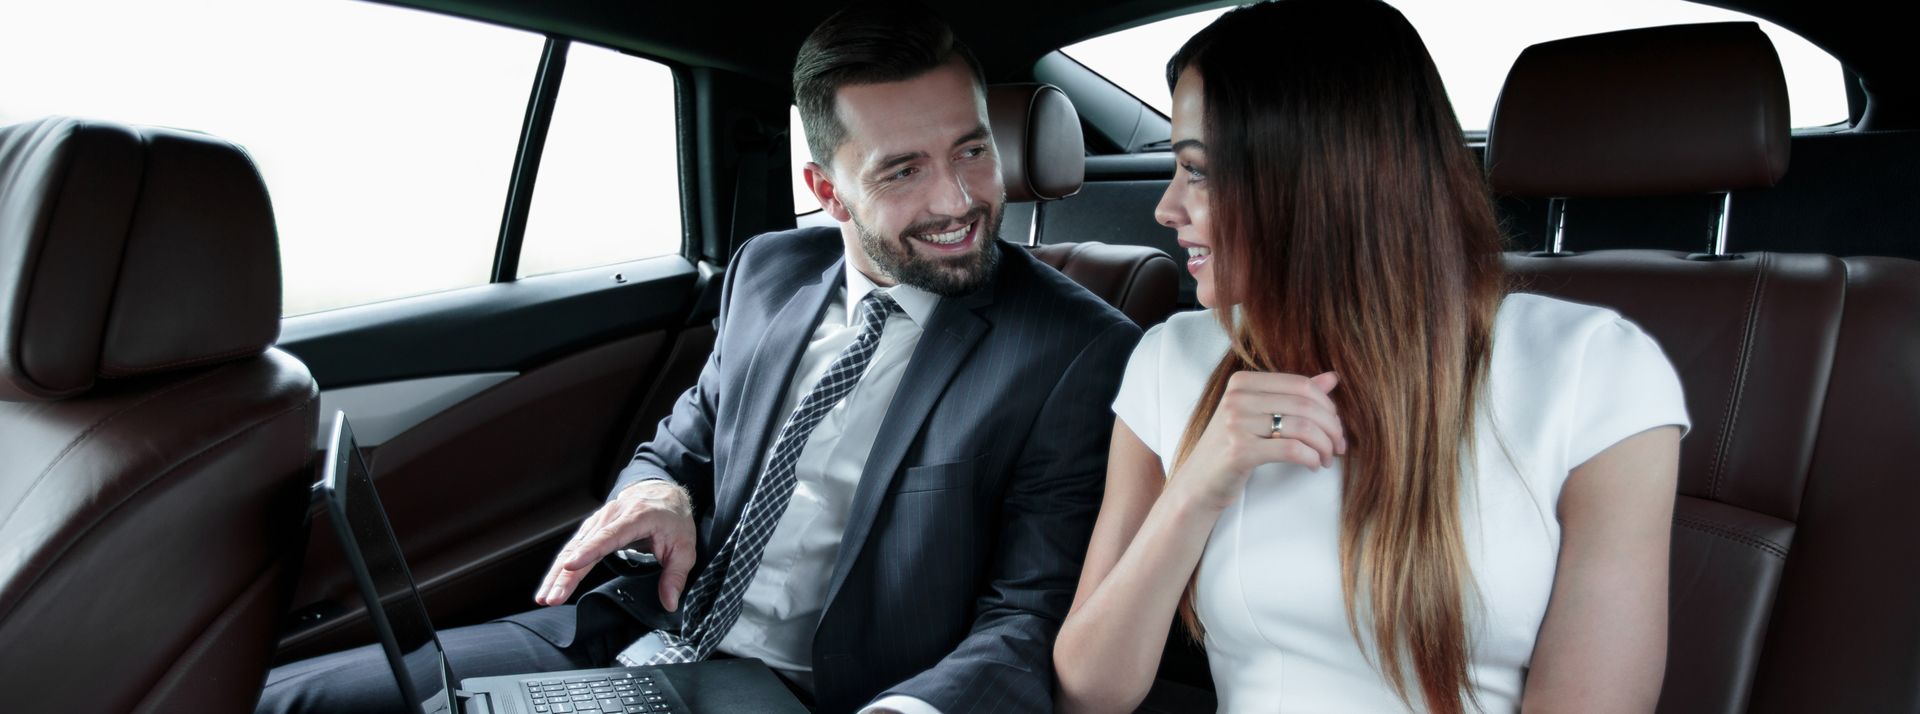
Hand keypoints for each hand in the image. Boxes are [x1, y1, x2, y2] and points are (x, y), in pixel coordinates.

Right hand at [534, 480, 695, 610]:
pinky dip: (560, 566)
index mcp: (637, 517)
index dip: (589, 551)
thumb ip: (676, 576)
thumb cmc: (673, 519)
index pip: (610, 536)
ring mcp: (599, 520)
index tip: (571, 565)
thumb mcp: (685, 548)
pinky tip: (551, 584)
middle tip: (552, 598)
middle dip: (565, 574)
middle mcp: (613, 515)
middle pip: (583, 546)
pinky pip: (572, 547)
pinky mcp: (592, 527)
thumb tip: (669, 603)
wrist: (663, 493)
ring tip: (545, 597)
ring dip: (556, 573)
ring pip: (572, 547)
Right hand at [1166, 371, 1344, 511]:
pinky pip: (1292, 450)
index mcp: (1242, 382)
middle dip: (1331, 428)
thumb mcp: (1260, 416)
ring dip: (1324, 445)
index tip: (1335, 426)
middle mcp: (1236, 398)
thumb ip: (1294, 395)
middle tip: (1339, 446)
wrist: (1199, 483)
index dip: (1327, 406)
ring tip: (1327, 458)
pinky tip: (1314, 465)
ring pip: (1302, 427)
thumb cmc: (1231, 449)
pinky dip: (1311, 458)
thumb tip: (1333, 378)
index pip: (1300, 385)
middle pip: (1305, 405)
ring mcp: (1236, 423)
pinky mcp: (1240, 451)